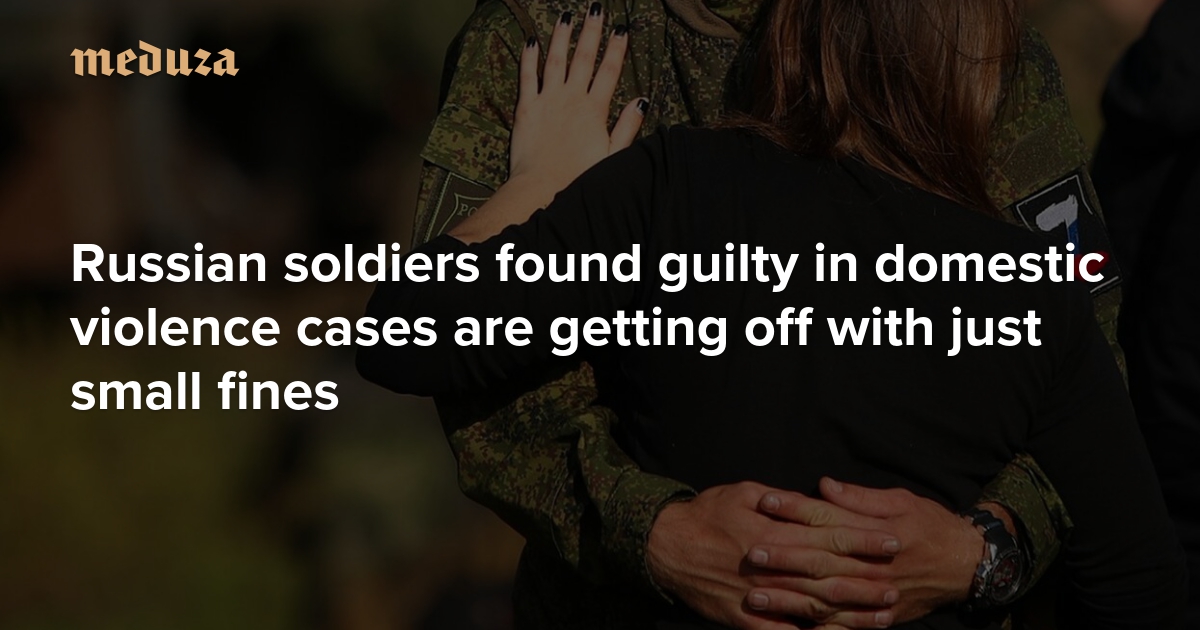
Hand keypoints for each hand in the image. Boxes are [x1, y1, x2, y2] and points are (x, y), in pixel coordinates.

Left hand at [508, 5, 644, 197]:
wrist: (541, 189)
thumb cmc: (579, 178)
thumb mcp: (612, 155)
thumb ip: (627, 127)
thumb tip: (641, 101)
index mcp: (595, 110)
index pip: (609, 71)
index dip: (616, 49)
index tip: (622, 29)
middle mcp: (572, 98)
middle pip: (584, 58)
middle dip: (591, 31)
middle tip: (596, 8)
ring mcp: (548, 100)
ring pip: (555, 60)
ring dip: (562, 36)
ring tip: (566, 16)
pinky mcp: (526, 107)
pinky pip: (527, 76)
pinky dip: (529, 57)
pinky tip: (531, 41)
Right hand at [647, 482, 901, 629]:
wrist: (665, 546)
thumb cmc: (706, 512)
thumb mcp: (743, 492)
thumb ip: (783, 502)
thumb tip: (817, 501)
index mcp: (774, 532)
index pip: (829, 536)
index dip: (863, 539)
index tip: (892, 541)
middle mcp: (771, 567)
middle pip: (828, 575)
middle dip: (865, 581)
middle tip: (896, 585)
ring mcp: (758, 596)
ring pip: (813, 608)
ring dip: (849, 614)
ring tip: (879, 616)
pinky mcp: (745, 618)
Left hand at [748, 478, 985, 624]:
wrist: (968, 565)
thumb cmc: (931, 525)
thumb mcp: (901, 501)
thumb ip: (860, 498)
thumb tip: (824, 485)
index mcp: (875, 532)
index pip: (827, 517)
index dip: (795, 509)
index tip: (765, 502)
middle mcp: (872, 565)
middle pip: (820, 560)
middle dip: (782, 558)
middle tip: (750, 554)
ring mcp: (874, 595)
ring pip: (824, 598)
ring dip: (788, 600)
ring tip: (754, 597)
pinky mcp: (878, 616)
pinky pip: (843, 627)